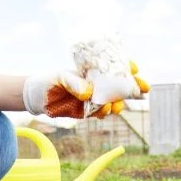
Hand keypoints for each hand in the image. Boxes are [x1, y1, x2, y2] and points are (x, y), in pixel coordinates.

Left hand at [22, 61, 149, 119]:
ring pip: (113, 101)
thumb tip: (88, 93)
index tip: (135, 68)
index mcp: (92, 71)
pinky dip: (104, 113)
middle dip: (134, 88)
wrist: (36, 98)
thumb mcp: (59, 78)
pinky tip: (104, 112)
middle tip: (143, 90)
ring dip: (119, 103)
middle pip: (120, 85)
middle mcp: (96, 85)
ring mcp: (93, 99)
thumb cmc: (48, 81)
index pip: (114, 67)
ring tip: (117, 106)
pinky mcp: (88, 112)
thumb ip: (73, 84)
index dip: (127, 67)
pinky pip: (101, 113)